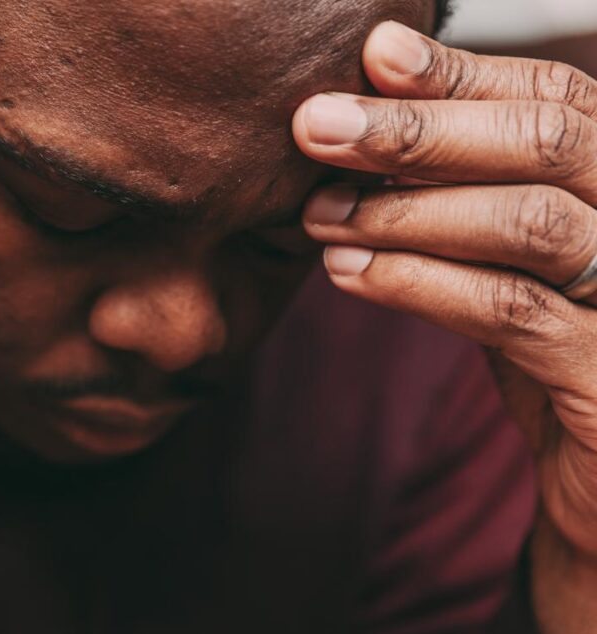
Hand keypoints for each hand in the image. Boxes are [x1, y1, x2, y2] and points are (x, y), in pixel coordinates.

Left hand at [292, 21, 596, 633]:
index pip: (553, 96)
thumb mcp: (504, 257)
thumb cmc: (549, 345)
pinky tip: (350, 273)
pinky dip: (422, 283)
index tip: (371, 52)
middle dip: (421, 129)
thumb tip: (359, 119)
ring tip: (318, 214)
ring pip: (531, 222)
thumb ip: (456, 192)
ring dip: (408, 210)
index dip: (460, 73)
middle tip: (316, 126)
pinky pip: (513, 311)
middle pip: (549, 141)